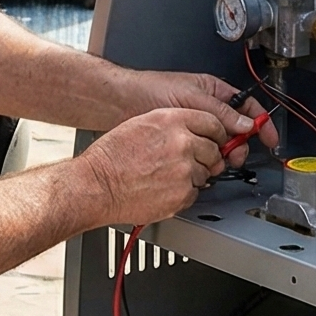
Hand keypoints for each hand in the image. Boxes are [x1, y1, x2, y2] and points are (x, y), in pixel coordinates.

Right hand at [81, 107, 251, 225]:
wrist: (97, 185)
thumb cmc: (111, 156)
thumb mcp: (141, 124)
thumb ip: (172, 125)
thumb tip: (194, 131)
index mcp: (171, 121)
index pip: (213, 122)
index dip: (218, 133)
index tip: (218, 138)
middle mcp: (182, 143)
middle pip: (214, 150)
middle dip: (206, 157)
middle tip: (189, 162)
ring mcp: (184, 170)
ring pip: (205, 173)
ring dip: (193, 176)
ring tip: (166, 176)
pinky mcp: (183, 194)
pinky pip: (195, 193)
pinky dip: (183, 193)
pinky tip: (163, 188)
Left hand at [107, 70, 277, 167]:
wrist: (121, 103)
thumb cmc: (150, 90)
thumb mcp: (192, 97)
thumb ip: (220, 112)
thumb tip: (246, 124)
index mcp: (214, 92)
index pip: (247, 106)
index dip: (261, 122)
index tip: (270, 139)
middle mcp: (207, 109)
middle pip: (236, 130)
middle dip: (239, 144)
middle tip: (234, 155)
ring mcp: (196, 126)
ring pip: (220, 144)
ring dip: (222, 154)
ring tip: (216, 161)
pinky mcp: (184, 140)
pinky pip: (203, 152)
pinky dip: (206, 160)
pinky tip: (203, 164)